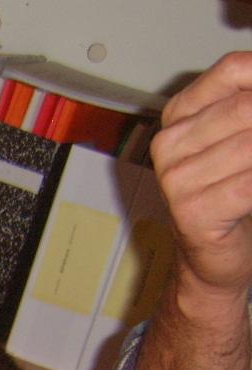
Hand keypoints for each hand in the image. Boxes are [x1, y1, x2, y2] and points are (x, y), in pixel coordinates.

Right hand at [152, 51, 251, 300]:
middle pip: (245, 106)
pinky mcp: (191, 211)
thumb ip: (248, 103)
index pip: (232, 69)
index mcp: (179, 115)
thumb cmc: (235, 194)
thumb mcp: (241, 134)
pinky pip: (248, 185)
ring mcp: (175, 179)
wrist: (216, 258)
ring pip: (250, 144)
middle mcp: (169, 144)